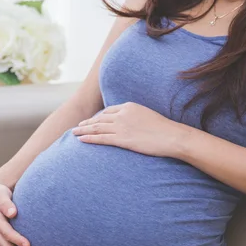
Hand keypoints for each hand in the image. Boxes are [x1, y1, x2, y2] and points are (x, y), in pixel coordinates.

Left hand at [72, 102, 188, 157]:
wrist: (172, 136)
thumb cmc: (164, 129)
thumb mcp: (147, 116)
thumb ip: (136, 117)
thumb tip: (131, 124)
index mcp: (129, 107)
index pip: (108, 111)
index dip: (97, 117)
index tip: (91, 121)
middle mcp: (122, 115)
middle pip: (99, 119)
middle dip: (87, 123)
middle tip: (77, 126)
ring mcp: (121, 127)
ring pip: (97, 128)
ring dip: (83, 130)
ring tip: (74, 133)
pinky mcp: (122, 139)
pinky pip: (101, 138)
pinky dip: (89, 138)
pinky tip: (81, 139)